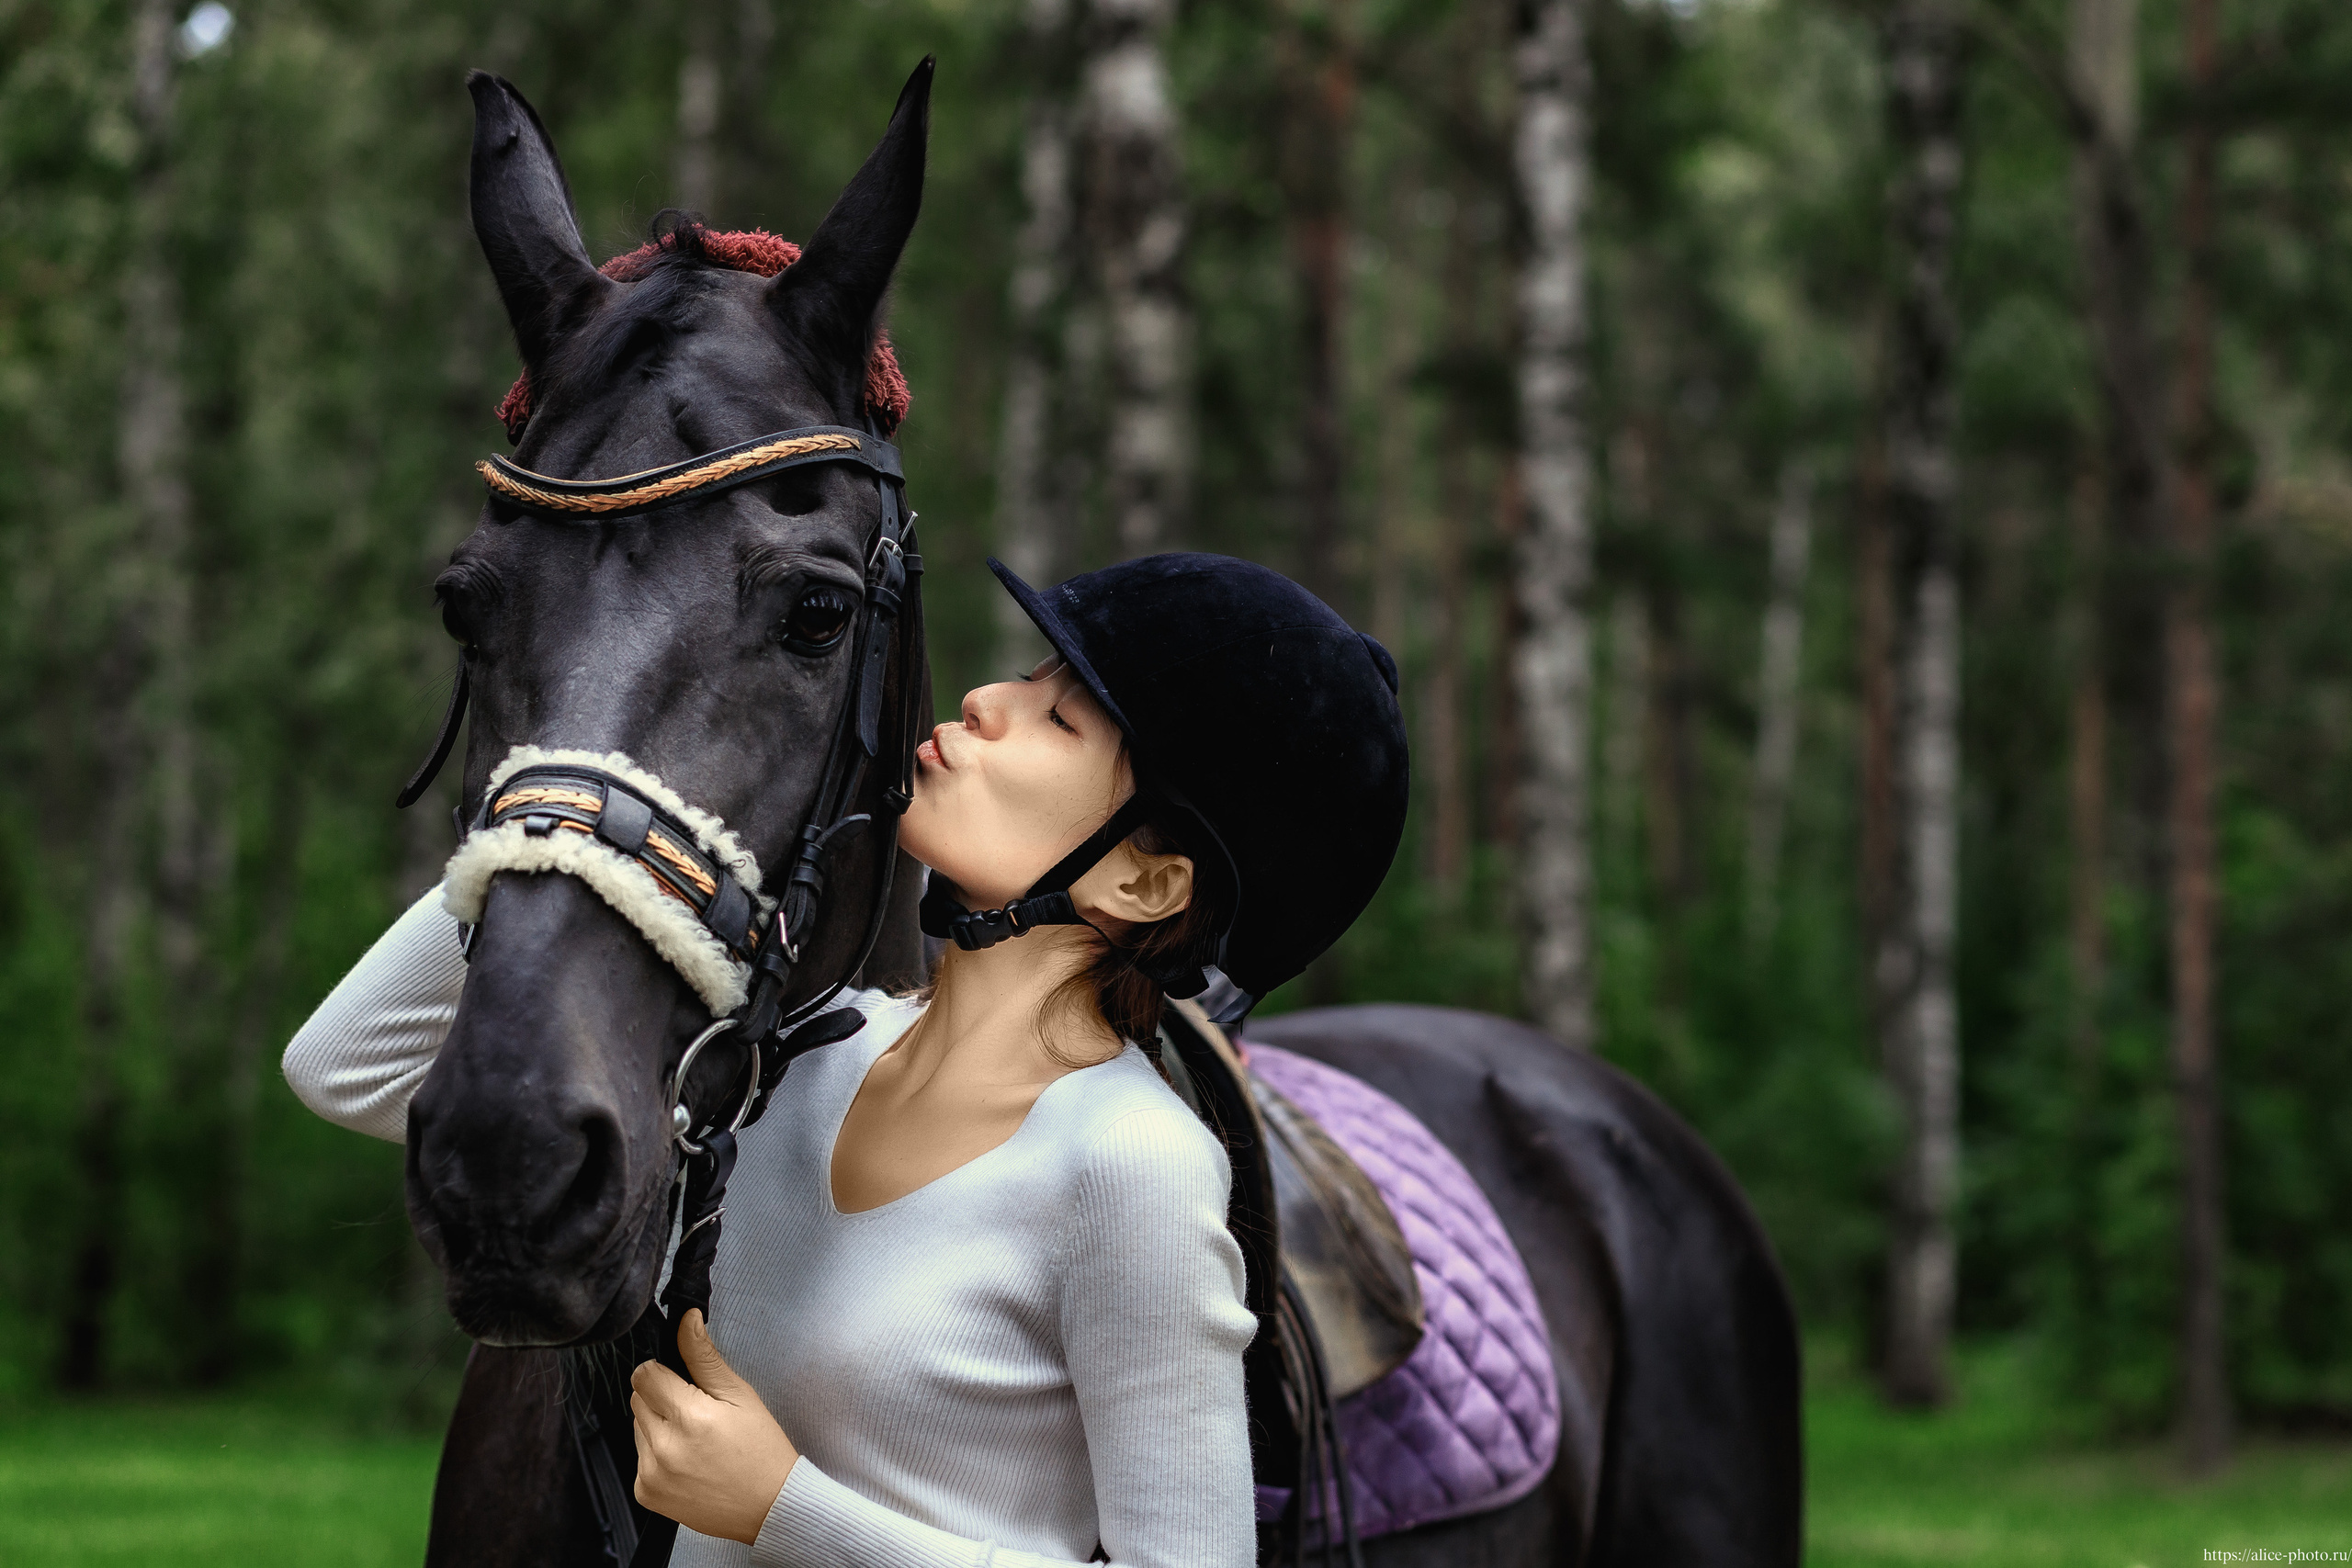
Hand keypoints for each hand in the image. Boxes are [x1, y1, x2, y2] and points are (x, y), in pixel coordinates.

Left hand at [631, 1310, 799, 1544]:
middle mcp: (664, 1448)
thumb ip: (704, 1356)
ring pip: (636, 1426)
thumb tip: (686, 1318)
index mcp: (690, 1417)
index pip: (644, 1374)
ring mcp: (651, 1474)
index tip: (686, 1383)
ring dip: (657, 1425)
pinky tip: (687, 1461)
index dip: (665, 1372)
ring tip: (694, 1439)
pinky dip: (656, 1454)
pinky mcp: (646, 1493)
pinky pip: (638, 1457)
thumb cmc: (761, 1448)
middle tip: (697, 1412)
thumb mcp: (740, 1395)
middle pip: (638, 1399)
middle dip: (661, 1398)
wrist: (769, 1507)